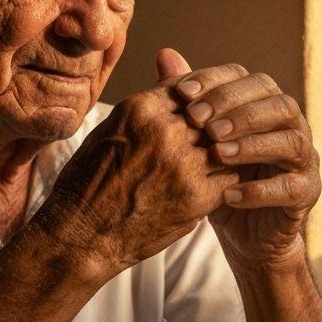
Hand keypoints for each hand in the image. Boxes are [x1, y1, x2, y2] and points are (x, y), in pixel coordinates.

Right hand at [38, 62, 239, 274]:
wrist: (81, 235)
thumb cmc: (87, 184)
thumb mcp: (109, 131)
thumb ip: (144, 111)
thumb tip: (173, 93)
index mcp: (140, 108)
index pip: (190, 86)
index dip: (204, 96)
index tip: (210, 106)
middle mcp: (164, 130)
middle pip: (214, 111)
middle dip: (224, 119)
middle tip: (235, 127)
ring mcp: (183, 163)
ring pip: (228, 142)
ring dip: (235, 146)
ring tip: (239, 151)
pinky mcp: (196, 196)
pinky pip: (232, 176)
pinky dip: (235, 175)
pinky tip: (235, 177)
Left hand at [156, 48, 321, 266]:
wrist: (243, 234)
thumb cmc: (218, 179)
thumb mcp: (197, 141)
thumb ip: (188, 101)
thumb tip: (164, 54)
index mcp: (266, 106)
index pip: (248, 80)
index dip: (217, 83)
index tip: (183, 95)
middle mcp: (291, 126)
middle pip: (276, 103)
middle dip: (237, 110)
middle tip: (200, 123)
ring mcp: (305, 159)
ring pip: (291, 140)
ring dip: (252, 144)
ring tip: (218, 154)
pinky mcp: (307, 193)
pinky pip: (292, 187)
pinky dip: (260, 189)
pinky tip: (229, 195)